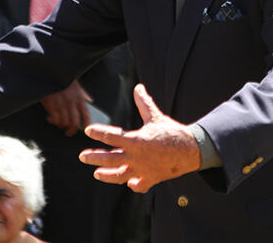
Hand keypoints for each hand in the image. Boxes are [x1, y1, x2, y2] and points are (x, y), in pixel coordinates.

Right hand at [40, 80, 92, 135]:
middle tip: (69, 132)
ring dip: (61, 125)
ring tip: (59, 123)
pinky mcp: (51, 104)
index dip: (87, 125)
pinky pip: (54, 119)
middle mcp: (71, 102)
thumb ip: (83, 94)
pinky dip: (53, 121)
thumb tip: (90, 101)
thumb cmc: (64, 78)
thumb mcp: (76, 84)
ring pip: (64, 122)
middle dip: (72, 131)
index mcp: (79, 97)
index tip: (85, 131)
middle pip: (74, 122)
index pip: (86, 115)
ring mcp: (61, 104)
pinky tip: (50, 118)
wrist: (50, 71)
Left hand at [79, 84, 200, 192]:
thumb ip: (144, 103)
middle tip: (82, 156)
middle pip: (110, 159)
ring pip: (120, 175)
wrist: (191, 149)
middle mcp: (136, 156)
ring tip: (96, 173)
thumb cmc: (172, 132)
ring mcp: (143, 170)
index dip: (99, 132)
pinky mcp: (151, 178)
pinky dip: (133, 185)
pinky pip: (139, 185)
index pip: (112, 136)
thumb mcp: (156, 116)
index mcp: (136, 140)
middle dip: (94, 158)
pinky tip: (129, 183)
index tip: (88, 130)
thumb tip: (138, 87)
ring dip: (107, 175)